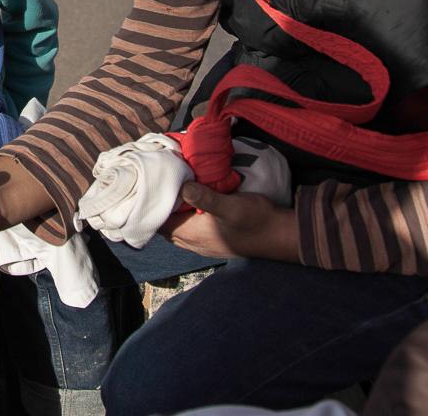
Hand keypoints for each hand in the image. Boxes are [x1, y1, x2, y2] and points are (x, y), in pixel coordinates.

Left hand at [161, 182, 298, 261]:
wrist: (280, 235)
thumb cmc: (255, 220)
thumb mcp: (230, 206)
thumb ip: (205, 198)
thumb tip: (182, 187)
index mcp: (192, 234)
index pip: (158, 222)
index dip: (150, 205)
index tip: (147, 184)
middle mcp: (193, 242)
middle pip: (164, 226)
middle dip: (159, 207)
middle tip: (157, 183)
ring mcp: (204, 243)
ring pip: (176, 228)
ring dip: (172, 212)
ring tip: (171, 190)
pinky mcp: (214, 240)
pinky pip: (189, 229)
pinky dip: (184, 216)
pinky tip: (190, 202)